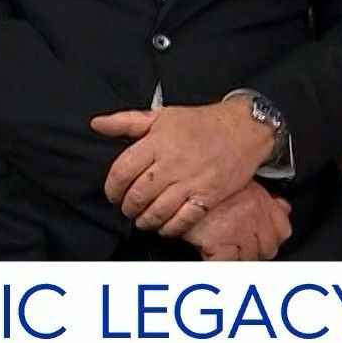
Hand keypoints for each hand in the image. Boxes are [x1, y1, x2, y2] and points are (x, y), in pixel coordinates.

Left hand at [93, 99, 274, 231]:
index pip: (122, 171)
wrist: (243, 128)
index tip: (113, 193)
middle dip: (127, 207)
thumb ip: (126, 121)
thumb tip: (97, 124)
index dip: (112, 188)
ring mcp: (191, 181)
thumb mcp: (162, 115)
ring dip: (145, 220)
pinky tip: (165, 225)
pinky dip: (169, 228)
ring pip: (157, 211)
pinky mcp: (208, 196)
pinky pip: (183, 220)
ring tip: (143, 219)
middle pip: (137, 195)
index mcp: (157, 142)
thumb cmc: (202, 122)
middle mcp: (172, 163)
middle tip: (128, 208)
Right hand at [185, 182, 292, 260]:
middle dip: (257, 249)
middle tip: (241, 245)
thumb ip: (265, 198)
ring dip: (238, 256)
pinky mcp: (218, 243)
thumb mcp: (242, 181)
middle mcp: (254, 218)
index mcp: (261, 202)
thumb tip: (283, 208)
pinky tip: (212, 250)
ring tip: (224, 246)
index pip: (283, 230)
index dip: (274, 236)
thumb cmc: (209, 181)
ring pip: (249, 258)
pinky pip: (227, 262)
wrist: (181, 183)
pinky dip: (220, 260)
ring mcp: (238, 232)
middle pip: (268, 249)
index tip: (265, 237)